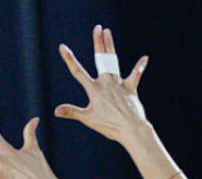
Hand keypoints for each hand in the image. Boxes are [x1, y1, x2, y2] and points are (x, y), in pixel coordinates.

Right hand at [54, 24, 150, 143]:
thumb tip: (56, 110)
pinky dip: (140, 67)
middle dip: (98, 42)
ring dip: (110, 46)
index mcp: (94, 89)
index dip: (69, 59)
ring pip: (113, 61)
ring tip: (108, 32)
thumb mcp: (88, 119)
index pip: (78, 72)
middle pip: (100, 58)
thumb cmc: (109, 125)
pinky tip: (145, 58)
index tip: (62, 47)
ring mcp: (119, 84)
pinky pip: (136, 75)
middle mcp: (106, 82)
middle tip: (97, 28)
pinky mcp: (130, 88)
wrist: (131, 129)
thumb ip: (72, 112)